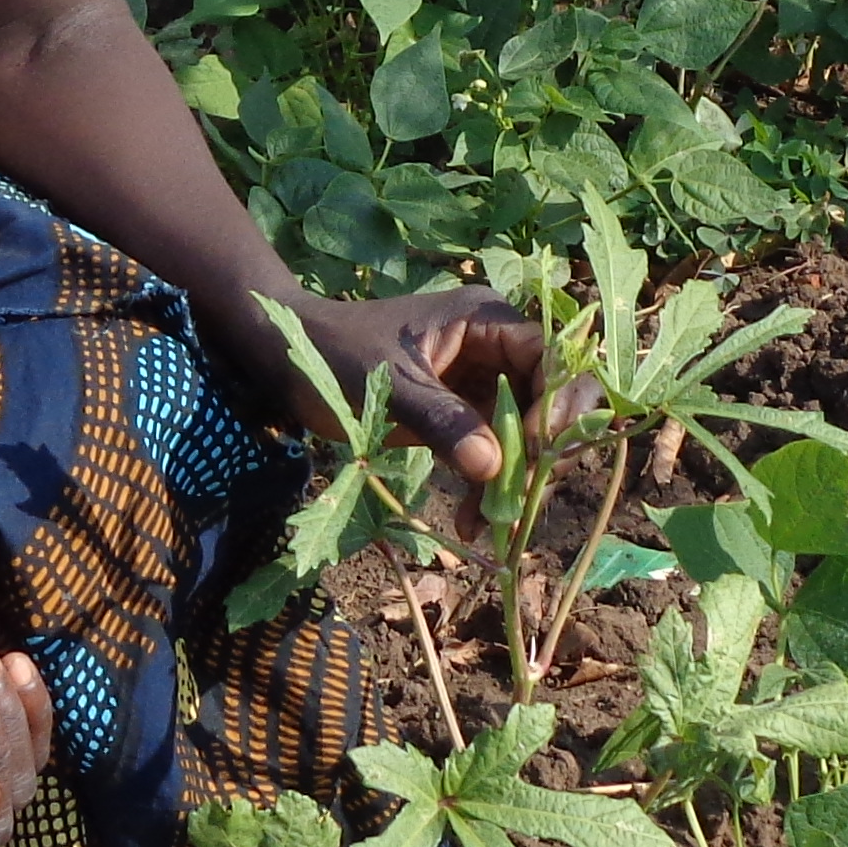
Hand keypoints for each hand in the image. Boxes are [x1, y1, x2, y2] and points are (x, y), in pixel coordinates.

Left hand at [272, 284, 556, 497]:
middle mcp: (498, 349)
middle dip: (544, 452)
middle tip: (521, 500)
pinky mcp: (468, 416)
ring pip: (530, 435)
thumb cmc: (336, 354)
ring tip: (493, 526)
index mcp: (487, 320)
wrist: (291, 361)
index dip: (556, 403)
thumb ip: (441, 421)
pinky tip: (472, 522)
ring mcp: (485, 383)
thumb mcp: (388, 386)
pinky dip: (491, 488)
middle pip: (553, 399)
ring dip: (518, 481)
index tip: (536, 450)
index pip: (551, 358)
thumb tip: (493, 467)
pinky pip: (498, 453)